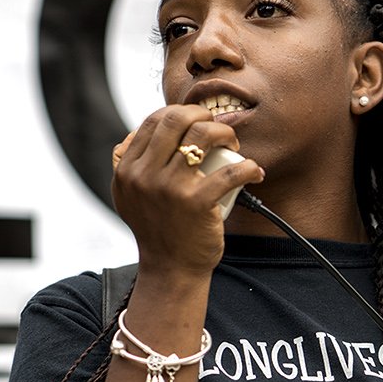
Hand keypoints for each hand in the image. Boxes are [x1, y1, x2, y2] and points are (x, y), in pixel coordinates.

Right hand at [110, 105, 261, 274]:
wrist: (170, 269)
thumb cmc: (157, 229)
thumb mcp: (128, 196)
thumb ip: (127, 165)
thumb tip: (135, 133)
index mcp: (128, 168)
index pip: (155, 120)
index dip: (182, 112)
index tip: (198, 121)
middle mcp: (144, 175)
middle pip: (177, 119)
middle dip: (203, 114)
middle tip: (218, 129)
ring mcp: (170, 188)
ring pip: (203, 135)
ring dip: (226, 133)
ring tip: (234, 146)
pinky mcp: (196, 203)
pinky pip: (230, 171)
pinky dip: (249, 167)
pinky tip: (254, 172)